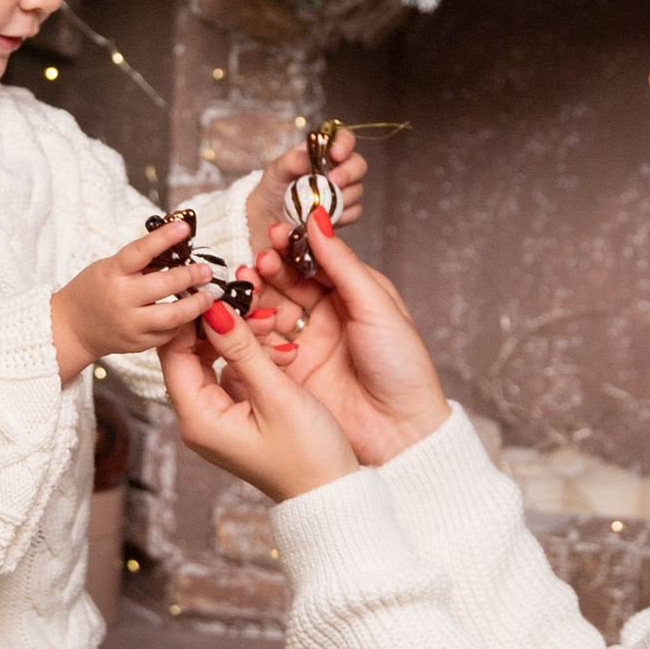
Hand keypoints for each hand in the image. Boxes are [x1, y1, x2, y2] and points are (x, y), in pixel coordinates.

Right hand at [51, 221, 211, 382]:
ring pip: (173, 315)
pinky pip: (168, 334)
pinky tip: (189, 313)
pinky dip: (181, 322)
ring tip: (208, 295)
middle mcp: (121, 300)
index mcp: (112, 274)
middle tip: (206, 270)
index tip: (184, 228)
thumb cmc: (94, 291)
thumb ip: (140, 263)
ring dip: (196, 304)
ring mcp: (130, 324)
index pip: (141, 251)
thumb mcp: (110, 268)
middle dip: (191, 275)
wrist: (71, 328)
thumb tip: (177, 249)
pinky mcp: (138, 344)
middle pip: (164, 285)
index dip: (164, 238)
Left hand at [163, 298, 360, 503]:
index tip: (216, 289)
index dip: (191, 317)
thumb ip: (242, 350)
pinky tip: (281, 350)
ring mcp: (217, 417)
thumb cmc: (308, 454)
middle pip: (190, 353)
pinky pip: (233, 373)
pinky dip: (253, 356)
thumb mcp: (276, 395)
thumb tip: (214, 310)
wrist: (332, 494)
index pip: (172, 352)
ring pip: (215, 359)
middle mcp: (198, 419)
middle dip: (220, 324)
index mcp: (197, 418)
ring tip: (273, 325)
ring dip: (241, 338)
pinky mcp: (237, 415)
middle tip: (251, 303)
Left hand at [245, 125, 369, 272]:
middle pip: (359, 164)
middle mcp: (338, 168)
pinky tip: (324, 217)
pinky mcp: (345, 211)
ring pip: (357, 190)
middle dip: (348, 173)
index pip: (344, 138)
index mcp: (323, 151)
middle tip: (333, 181)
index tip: (337, 154)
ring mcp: (344, 190)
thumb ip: (291, 161)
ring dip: (341, 197)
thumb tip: (305, 159)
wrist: (270, 216)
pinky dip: (341, 215)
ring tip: (319, 204)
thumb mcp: (276, 170)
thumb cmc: (274, 186)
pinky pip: (354, 212)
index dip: (345, 143)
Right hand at [256, 210, 448, 470]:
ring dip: (259, 294)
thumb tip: (317, 218)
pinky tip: (247, 317)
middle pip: (290, 282)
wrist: (400, 430)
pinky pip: (264, 342)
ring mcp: (307, 342)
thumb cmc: (401, 366)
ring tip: (249, 283)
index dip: (295, 246)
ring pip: (273, 308)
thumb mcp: (376, 307)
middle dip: (272, 268)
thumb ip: (342, 264)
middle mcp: (328, 315)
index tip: (276, 233)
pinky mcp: (290, 370)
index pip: (316, 260)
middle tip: (258, 260)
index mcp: (355, 295)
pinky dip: (253, 327)